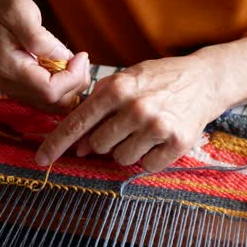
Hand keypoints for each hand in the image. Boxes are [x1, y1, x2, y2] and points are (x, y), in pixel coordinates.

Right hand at [0, 0, 89, 112]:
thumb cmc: (6, 8)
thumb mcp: (21, 13)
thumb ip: (40, 39)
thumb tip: (62, 58)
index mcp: (9, 69)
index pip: (49, 90)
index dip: (72, 77)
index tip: (81, 56)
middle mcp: (12, 86)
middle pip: (55, 102)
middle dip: (76, 82)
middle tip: (81, 59)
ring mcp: (19, 91)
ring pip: (57, 104)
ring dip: (73, 86)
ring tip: (75, 62)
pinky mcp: (27, 90)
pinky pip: (53, 99)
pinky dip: (67, 87)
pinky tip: (68, 68)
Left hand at [36, 55, 226, 171]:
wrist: (205, 80)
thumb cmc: (159, 80)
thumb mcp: (126, 81)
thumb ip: (98, 109)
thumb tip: (79, 146)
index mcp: (117, 88)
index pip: (77, 122)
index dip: (56, 144)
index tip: (41, 159)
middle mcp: (135, 107)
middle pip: (98, 146)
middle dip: (104, 141)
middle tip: (124, 126)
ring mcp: (157, 126)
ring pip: (121, 158)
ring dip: (127, 149)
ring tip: (144, 130)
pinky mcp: (177, 143)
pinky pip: (146, 166)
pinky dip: (149, 157)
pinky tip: (159, 139)